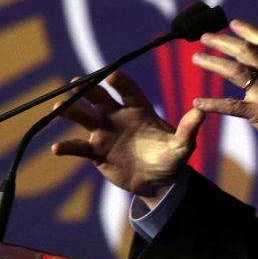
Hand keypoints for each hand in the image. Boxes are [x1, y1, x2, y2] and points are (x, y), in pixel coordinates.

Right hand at [51, 71, 204, 207]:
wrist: (158, 182)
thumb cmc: (171, 159)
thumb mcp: (182, 146)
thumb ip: (188, 129)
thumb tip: (201, 112)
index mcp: (139, 109)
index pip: (128, 90)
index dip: (120, 82)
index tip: (110, 75)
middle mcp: (118, 116)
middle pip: (100, 99)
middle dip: (87, 90)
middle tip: (74, 81)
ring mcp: (106, 133)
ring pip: (85, 118)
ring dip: (71, 112)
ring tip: (57, 107)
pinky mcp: (97, 152)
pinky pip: (80, 148)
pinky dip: (68, 147)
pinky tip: (56, 148)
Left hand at [193, 20, 257, 162]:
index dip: (247, 29)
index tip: (231, 23)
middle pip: (246, 51)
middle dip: (223, 41)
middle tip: (204, 36)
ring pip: (237, 72)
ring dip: (214, 63)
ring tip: (197, 58)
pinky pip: (234, 106)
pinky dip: (214, 103)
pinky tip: (198, 102)